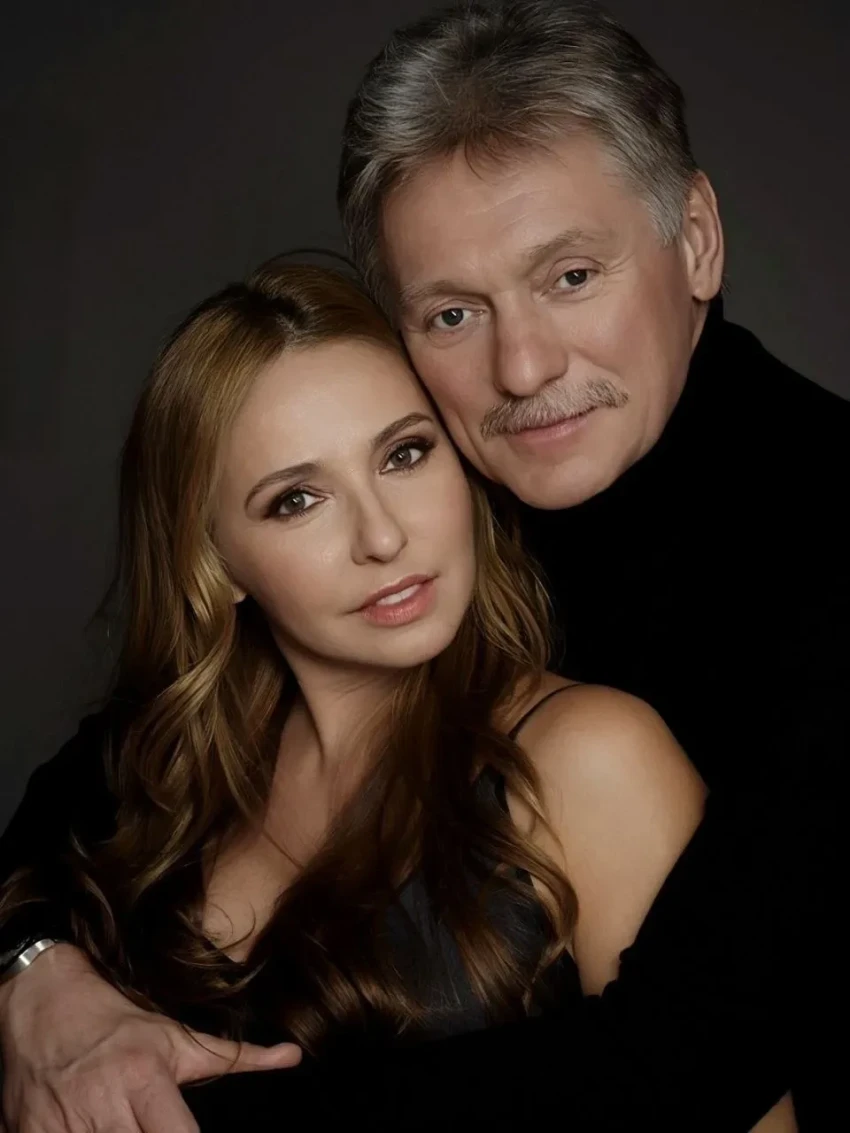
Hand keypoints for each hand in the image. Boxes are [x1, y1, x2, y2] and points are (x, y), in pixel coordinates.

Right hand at [0, 943, 299, 1131]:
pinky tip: (88, 1132)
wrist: (42, 1001)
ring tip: (123, 1128)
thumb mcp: (177, 1037)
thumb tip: (293, 1056)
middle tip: (152, 1127)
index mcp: (146, 1077)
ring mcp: (62, 1125)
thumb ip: (235, 1057)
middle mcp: (104, 1104)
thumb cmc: (118, 1022)